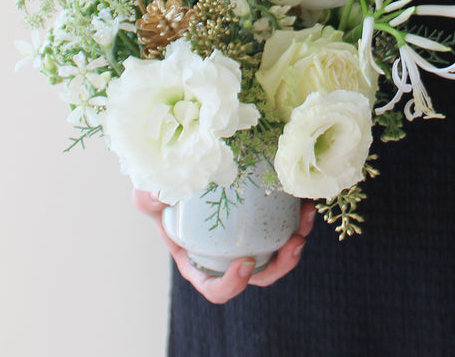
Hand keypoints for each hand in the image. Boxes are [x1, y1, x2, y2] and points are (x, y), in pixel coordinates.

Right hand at [132, 188, 315, 303]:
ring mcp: (250, 236)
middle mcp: (227, 255)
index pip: (215, 287)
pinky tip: (304, 196)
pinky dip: (297, 214)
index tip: (245, 263)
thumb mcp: (148, 195)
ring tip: (306, 217)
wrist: (187, 166)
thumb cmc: (163, 190)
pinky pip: (285, 222)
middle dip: (281, 264)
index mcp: (199, 262)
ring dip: (297, 239)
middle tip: (294, 242)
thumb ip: (149, 197)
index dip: (231, 284)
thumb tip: (160, 193)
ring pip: (279, 250)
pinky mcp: (266, 215)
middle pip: (259, 274)